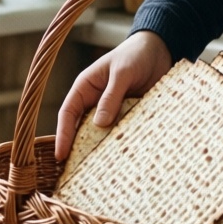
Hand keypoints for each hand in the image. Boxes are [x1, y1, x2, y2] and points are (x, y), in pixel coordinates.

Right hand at [53, 31, 173, 160]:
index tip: (61, 156)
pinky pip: (123, 133)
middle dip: (79, 149)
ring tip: (100, 173)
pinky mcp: (130, 116)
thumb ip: (111, 96)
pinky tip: (125, 160)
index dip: (63, 135)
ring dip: (102, 150)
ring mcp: (113, 111)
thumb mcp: (122, 72)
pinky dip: (123, 145)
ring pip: (103, 134)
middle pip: (83, 129)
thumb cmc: (135, 55)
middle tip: (76, 173)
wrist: (161, 50)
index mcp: (85, 88)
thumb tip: (99, 125)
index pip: (68, 114)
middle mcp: (96, 102)